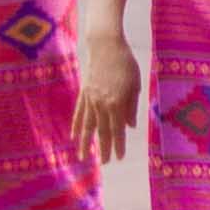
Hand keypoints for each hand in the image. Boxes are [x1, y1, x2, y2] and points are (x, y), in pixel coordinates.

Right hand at [74, 30, 141, 165]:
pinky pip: (79, 113)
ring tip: (83, 157)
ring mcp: (90, 98)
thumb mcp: (135, 84)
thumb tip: (129, 126)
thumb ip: (132, 106)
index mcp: (116, 102)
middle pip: (102, 131)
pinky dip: (76, 126)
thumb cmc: (125, 63)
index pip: (117, 129)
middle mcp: (101, 103)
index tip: (119, 158)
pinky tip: (74, 136)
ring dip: (86, 142)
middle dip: (104, 148)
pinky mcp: (83, 92)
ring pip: (87, 125)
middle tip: (104, 164)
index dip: (118, 145)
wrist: (105, 45)